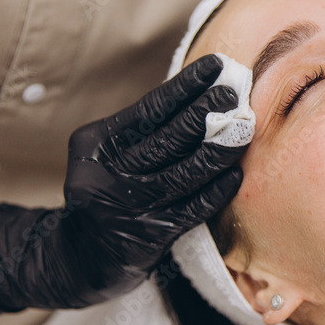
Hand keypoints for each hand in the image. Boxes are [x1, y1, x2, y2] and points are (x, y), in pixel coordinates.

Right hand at [0, 54, 246, 318]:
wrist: (79, 258)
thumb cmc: (106, 192)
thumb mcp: (107, 154)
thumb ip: (144, 129)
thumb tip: (203, 95)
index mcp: (95, 144)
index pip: (149, 109)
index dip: (185, 87)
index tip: (216, 66)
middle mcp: (108, 174)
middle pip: (167, 137)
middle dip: (206, 112)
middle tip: (235, 93)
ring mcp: (129, 207)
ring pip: (184, 172)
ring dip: (219, 149)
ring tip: (244, 129)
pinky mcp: (150, 237)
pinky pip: (191, 209)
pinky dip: (216, 191)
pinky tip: (235, 175)